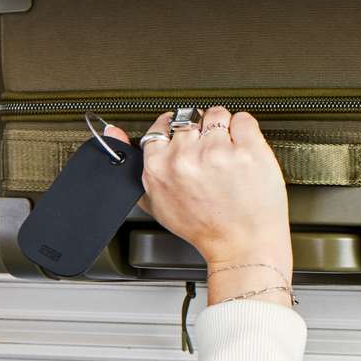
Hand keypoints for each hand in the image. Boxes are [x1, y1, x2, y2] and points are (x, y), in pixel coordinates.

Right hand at [104, 107, 293, 306]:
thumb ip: (133, 164)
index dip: (176, 131)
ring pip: (217, 115)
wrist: (241, 245)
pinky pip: (244, 120)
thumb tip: (112, 131)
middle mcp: (185, 157)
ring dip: (224, 130)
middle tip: (210, 158)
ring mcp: (217, 151)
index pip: (162, 127)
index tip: (186, 137)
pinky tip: (243, 155)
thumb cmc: (204, 228)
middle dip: (201, 134)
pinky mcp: (247, 150)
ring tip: (228, 157)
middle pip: (190, 120)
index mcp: (159, 168)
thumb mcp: (156, 202)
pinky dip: (246, 132)